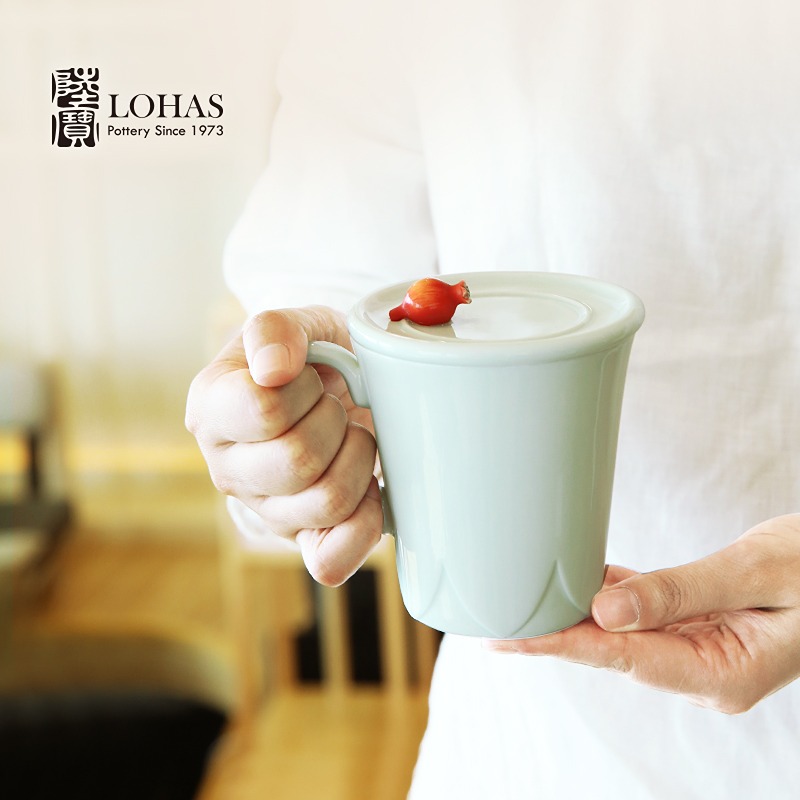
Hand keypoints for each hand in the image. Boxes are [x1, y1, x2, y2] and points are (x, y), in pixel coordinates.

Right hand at [186, 305, 382, 585]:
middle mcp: (229, 468)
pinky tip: (368, 488)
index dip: (306, 389)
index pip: (264, 410)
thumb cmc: (311, 357)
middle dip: (337, 423)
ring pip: (327, 503)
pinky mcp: (302, 539)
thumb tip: (273, 369)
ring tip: (352, 437)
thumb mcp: (296, 323)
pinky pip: (331, 559)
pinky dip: (364, 523)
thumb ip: (276, 330)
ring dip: (359, 460)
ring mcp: (266, 510)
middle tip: (336, 406)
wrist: (334, 387)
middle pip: (298, 460)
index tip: (311, 376)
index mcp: (213, 409)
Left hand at [485, 514, 799, 713]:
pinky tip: (579, 579)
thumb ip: (680, 592)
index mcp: (724, 670)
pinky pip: (647, 613)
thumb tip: (604, 609)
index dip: (560, 645)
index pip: (622, 657)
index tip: (509, 639)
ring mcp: (703, 650)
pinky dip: (611, 595)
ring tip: (525, 602)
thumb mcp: (756, 573)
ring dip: (577, 615)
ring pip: (626, 632)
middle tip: (497, 619)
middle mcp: (706, 670)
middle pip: (615, 649)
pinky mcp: (701, 628)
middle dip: (556, 634)